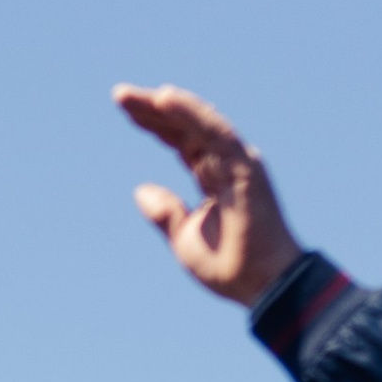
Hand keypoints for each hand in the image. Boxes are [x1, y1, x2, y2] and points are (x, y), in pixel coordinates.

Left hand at [113, 86, 301, 305]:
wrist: (261, 286)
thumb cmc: (230, 267)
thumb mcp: (184, 238)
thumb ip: (166, 212)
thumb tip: (141, 190)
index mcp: (213, 176)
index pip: (180, 141)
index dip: (155, 124)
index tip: (124, 108)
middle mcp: (225, 162)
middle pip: (185, 126)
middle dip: (152, 109)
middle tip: (119, 95)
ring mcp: (236, 161)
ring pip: (198, 121)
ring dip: (166, 105)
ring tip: (132, 97)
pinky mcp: (244, 166)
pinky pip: (214, 130)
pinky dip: (191, 112)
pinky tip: (164, 98)